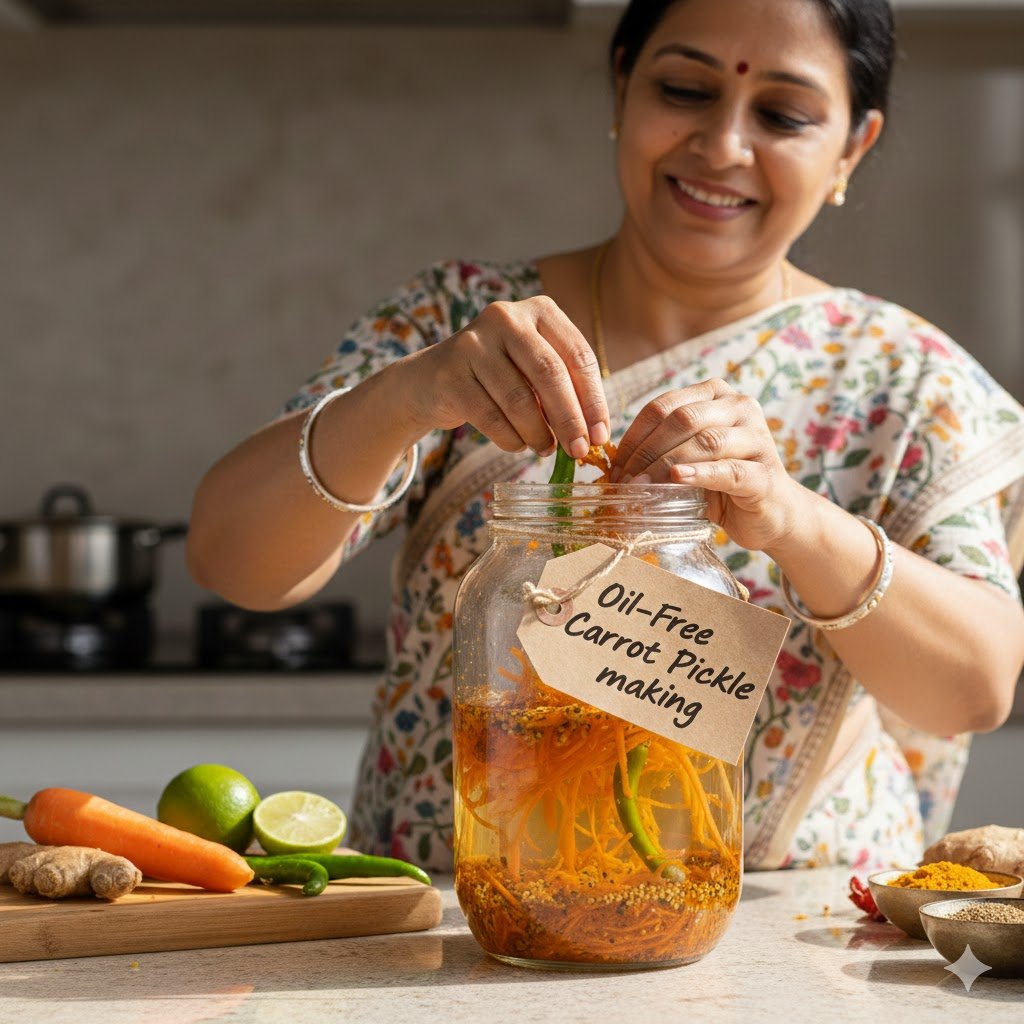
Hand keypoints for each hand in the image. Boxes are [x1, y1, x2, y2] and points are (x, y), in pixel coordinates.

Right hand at [405, 297, 609, 458]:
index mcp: (539, 309)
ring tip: (545, 449)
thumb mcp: (534, 369)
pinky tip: (518, 445)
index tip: (602, 435)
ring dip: (538, 434)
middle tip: (579, 451)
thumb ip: (565, 388)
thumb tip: (596, 433)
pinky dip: (510, 438)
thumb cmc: (498, 377)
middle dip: (570, 419)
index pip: (578, 356)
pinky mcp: (450, 374)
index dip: (593, 400)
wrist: (431, 380)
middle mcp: (506, 318)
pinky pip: (490, 417)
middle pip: (550, 374)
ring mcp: (473, 343)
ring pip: (519, 399)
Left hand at [610, 377, 802, 551]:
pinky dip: (699, 474)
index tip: (614, 465)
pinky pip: (728, 470)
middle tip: (623, 480)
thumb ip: (660, 450)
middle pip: (682, 419)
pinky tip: (676, 479)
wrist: (771, 515)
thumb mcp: (687, 459)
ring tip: (640, 486)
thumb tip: (614, 465)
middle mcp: (740, 407)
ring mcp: (757, 438)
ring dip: (665, 464)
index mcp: (716, 395)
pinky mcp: (765, 473)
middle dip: (646, 451)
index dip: (634, 435)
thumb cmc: (721, 486)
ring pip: (704, 442)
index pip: (664, 406)